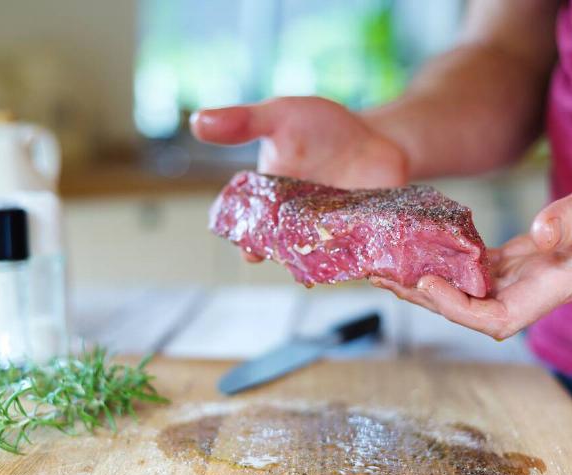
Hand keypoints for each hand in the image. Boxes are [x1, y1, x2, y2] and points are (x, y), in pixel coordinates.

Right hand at [191, 96, 407, 261]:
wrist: (375, 136)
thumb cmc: (320, 129)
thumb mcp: (278, 117)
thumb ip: (242, 122)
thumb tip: (196, 121)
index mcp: (269, 205)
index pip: (251, 231)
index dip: (249, 244)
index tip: (251, 250)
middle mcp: (297, 228)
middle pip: (286, 252)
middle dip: (288, 256)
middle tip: (293, 255)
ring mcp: (331, 236)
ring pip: (322, 261)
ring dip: (324, 260)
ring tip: (328, 255)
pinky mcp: (364, 239)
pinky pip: (360, 258)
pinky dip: (362, 261)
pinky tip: (365, 257)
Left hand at [372, 161, 571, 339]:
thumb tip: (539, 233)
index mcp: (557, 286)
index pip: (498, 317)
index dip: (459, 309)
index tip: (426, 284)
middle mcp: (537, 288)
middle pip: (471, 309)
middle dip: (426, 298)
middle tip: (382, 276)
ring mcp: (528, 275)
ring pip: (469, 290)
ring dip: (429, 281)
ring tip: (387, 265)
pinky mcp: (524, 257)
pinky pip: (479, 267)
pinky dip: (449, 260)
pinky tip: (423, 247)